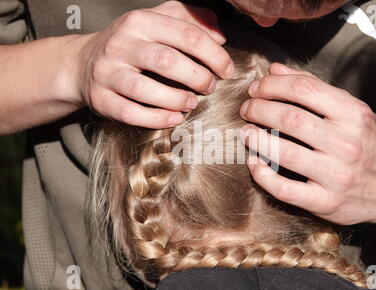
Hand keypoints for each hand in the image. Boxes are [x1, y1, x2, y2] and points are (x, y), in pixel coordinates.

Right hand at [75, 1, 233, 128]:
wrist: (83, 63)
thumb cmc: (130, 43)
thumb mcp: (156, 21)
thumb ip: (188, 20)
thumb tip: (220, 35)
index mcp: (140, 21)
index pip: (186, 35)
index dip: (214, 55)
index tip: (226, 70)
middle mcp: (121, 44)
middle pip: (167, 60)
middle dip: (197, 77)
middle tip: (210, 87)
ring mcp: (108, 72)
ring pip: (146, 89)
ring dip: (177, 99)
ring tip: (192, 103)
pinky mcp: (101, 99)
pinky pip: (130, 112)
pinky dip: (157, 118)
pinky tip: (175, 118)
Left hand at [239, 62, 375, 225]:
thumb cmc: (367, 143)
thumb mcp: (351, 110)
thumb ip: (314, 89)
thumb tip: (274, 69)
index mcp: (353, 114)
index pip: (304, 89)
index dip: (273, 85)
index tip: (256, 88)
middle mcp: (346, 143)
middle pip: (290, 118)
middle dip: (259, 109)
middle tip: (246, 109)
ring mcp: (336, 175)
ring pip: (284, 152)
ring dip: (256, 139)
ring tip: (244, 132)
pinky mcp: (326, 202)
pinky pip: (285, 189)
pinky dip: (263, 175)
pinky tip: (253, 163)